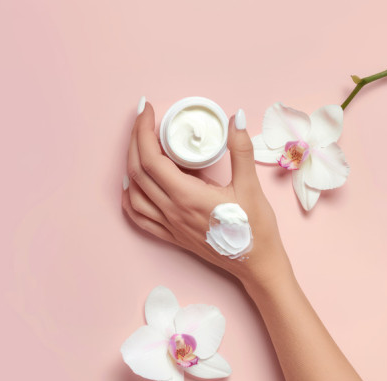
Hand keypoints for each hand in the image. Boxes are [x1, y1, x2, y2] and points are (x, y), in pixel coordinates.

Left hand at [121, 100, 290, 287]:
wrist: (256, 264)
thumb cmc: (255, 229)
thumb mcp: (251, 185)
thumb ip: (241, 150)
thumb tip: (236, 118)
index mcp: (186, 196)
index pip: (150, 158)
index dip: (143, 131)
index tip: (147, 110)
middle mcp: (171, 211)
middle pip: (137, 171)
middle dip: (134, 141)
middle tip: (142, 120)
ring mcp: (169, 226)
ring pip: (134, 193)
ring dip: (130, 166)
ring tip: (139, 146)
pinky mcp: (171, 236)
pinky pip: (139, 217)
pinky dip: (130, 198)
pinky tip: (133, 185)